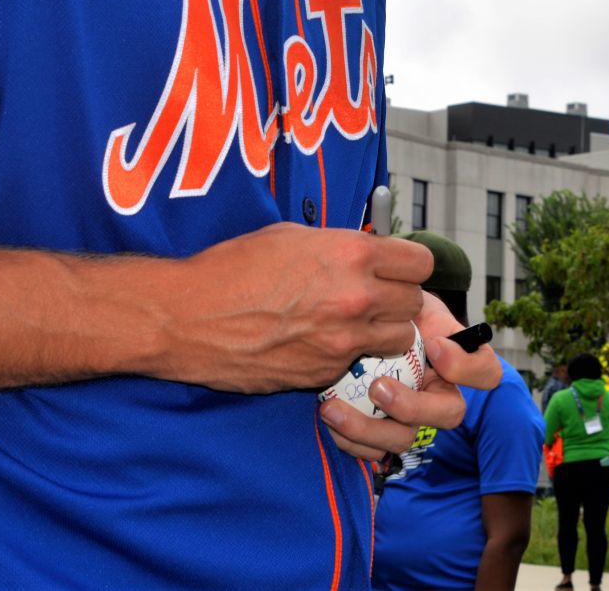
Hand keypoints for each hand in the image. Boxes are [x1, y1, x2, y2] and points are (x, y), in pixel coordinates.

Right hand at [163, 224, 431, 392]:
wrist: (188, 318)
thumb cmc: (232, 269)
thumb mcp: (292, 237)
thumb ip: (339, 245)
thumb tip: (367, 251)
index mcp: (351, 254)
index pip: (420, 263)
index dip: (409, 266)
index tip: (397, 269)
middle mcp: (357, 296)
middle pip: (415, 302)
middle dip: (399, 298)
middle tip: (376, 297)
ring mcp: (344, 339)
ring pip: (400, 338)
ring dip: (385, 331)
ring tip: (356, 324)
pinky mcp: (326, 371)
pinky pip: (360, 362)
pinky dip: (351, 355)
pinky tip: (323, 343)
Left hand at [319, 291, 502, 458]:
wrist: (352, 323)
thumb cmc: (388, 307)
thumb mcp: (411, 298)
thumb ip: (424, 309)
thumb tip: (434, 337)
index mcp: (456, 362)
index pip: (486, 372)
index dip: (466, 366)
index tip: (434, 346)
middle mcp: (439, 395)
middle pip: (448, 415)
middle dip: (413, 405)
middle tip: (377, 387)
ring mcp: (411, 418)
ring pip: (405, 439)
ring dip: (369, 428)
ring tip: (333, 408)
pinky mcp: (380, 434)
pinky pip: (372, 451)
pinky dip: (349, 440)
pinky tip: (328, 416)